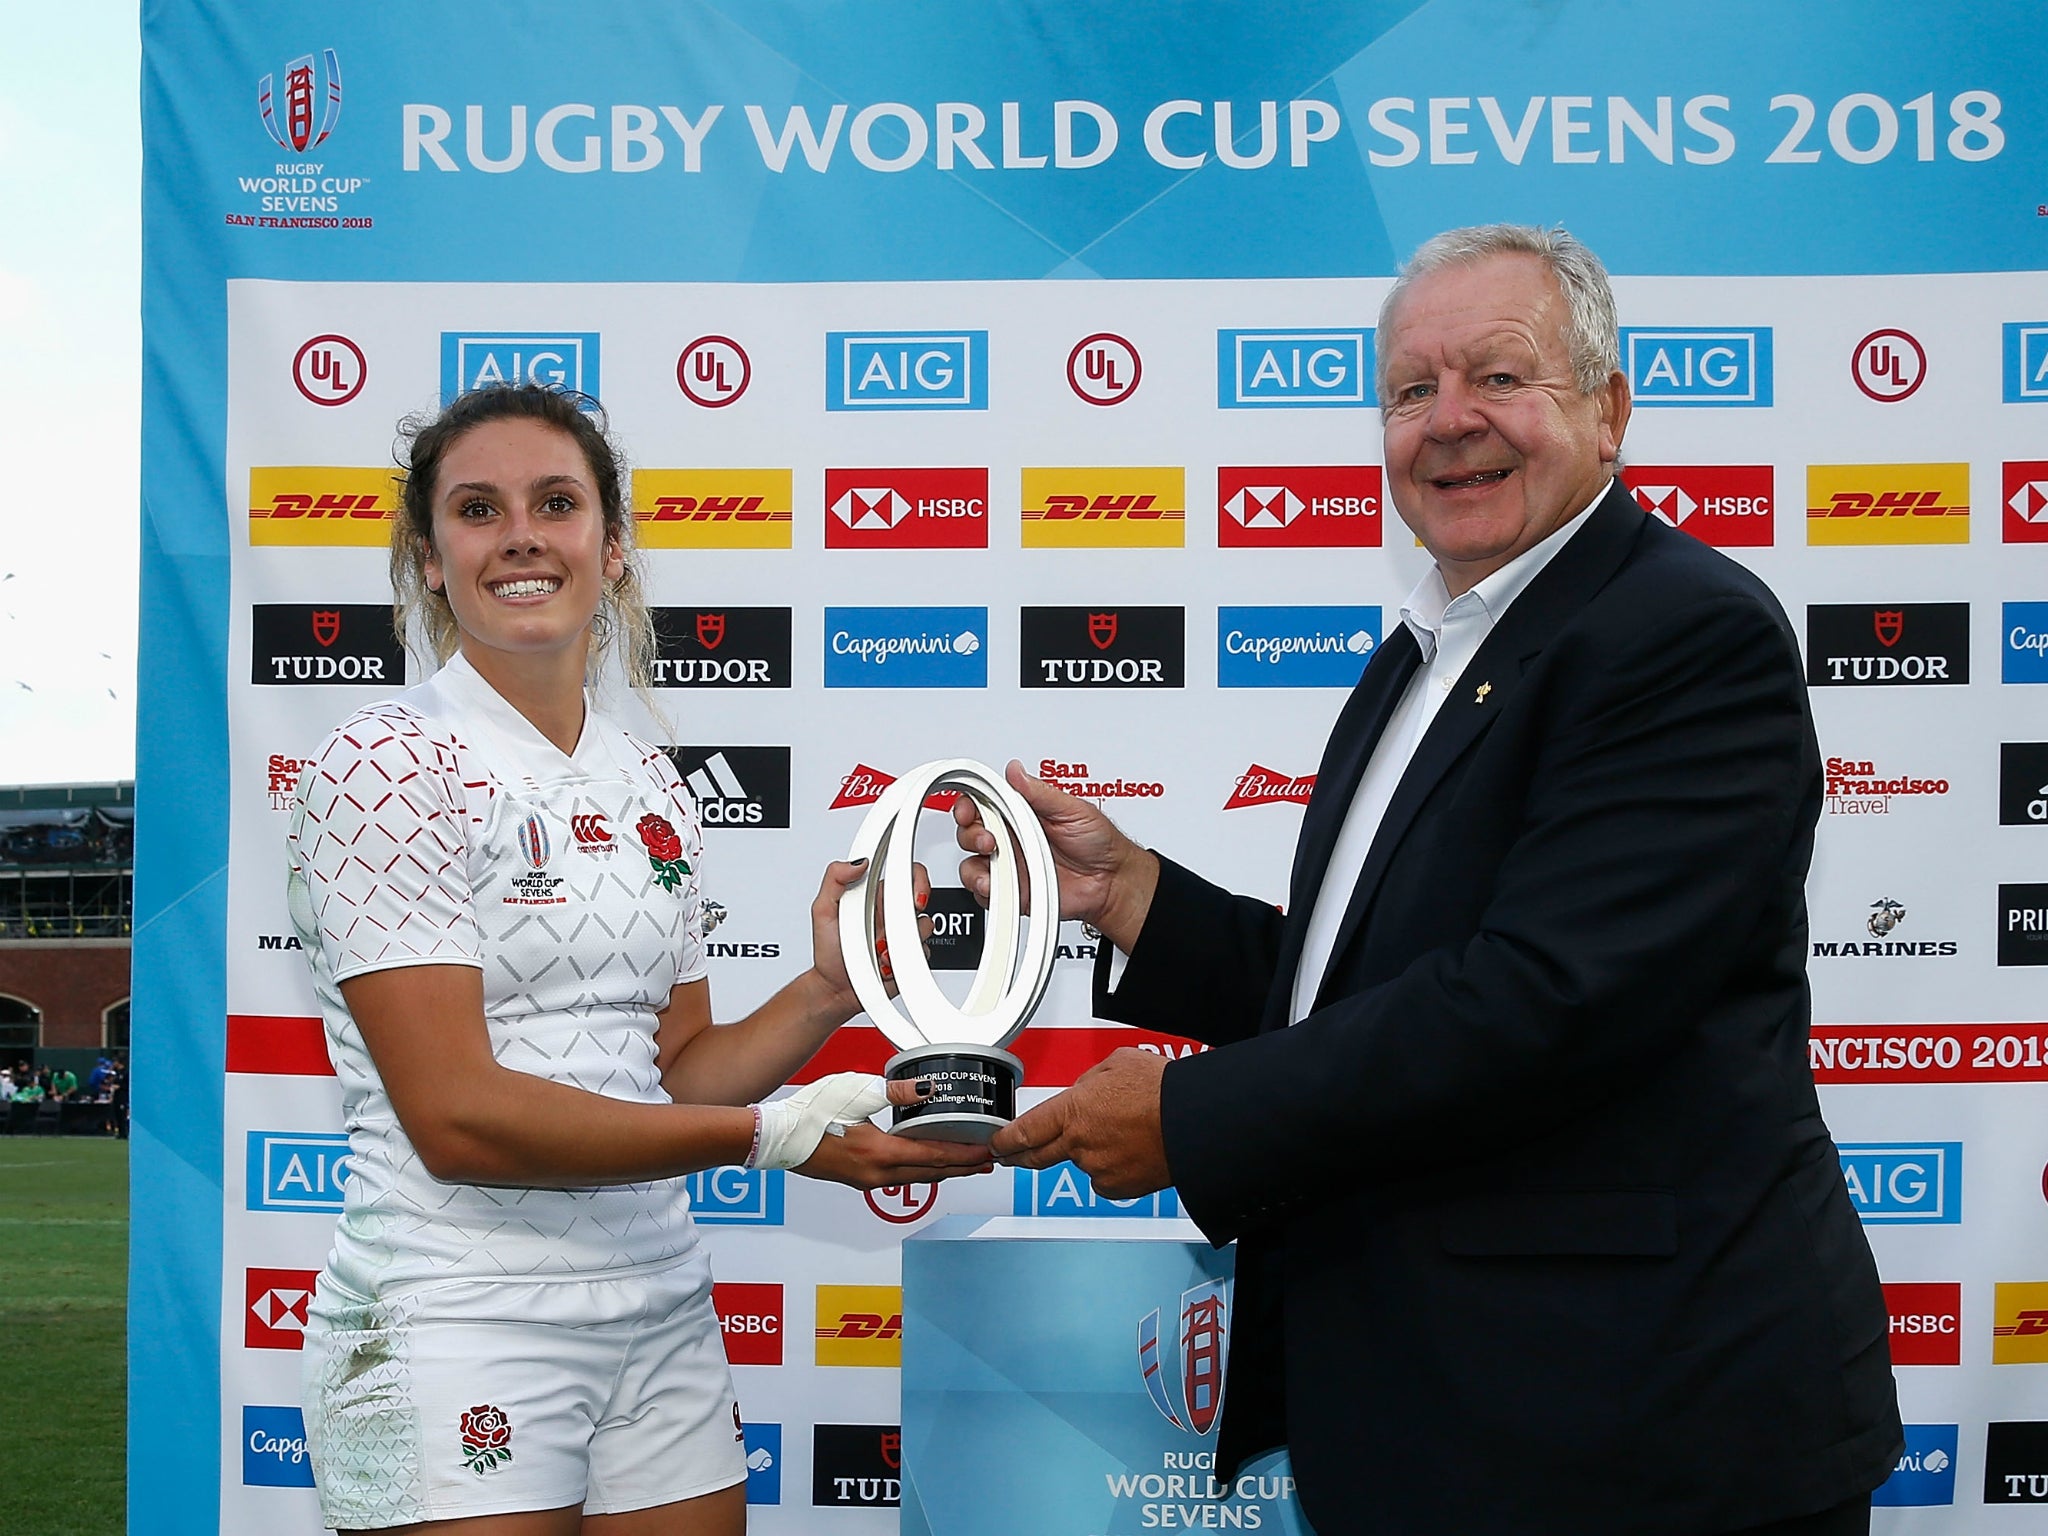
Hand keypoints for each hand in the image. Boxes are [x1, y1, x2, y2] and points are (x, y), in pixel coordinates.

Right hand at [794, 1077, 995, 1187]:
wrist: (778, 1136)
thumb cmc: (810, 1113)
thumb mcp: (856, 1093)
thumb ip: (895, 1091)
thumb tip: (927, 1088)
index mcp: (880, 1154)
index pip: (935, 1157)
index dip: (965, 1156)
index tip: (987, 1153)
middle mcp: (877, 1174)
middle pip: (932, 1173)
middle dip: (963, 1168)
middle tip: (989, 1162)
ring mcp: (867, 1180)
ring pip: (917, 1177)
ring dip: (945, 1170)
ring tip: (967, 1165)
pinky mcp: (859, 1178)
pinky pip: (901, 1176)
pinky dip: (923, 1170)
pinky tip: (927, 1163)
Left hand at [810, 857, 930, 1010]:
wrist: (834, 987)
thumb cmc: (828, 951)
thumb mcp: (822, 910)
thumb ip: (834, 879)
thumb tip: (858, 862)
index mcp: (874, 897)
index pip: (903, 874)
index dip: (915, 878)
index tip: (910, 891)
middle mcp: (891, 914)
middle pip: (921, 898)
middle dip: (916, 908)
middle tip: (903, 919)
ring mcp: (902, 936)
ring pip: (924, 927)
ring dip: (902, 939)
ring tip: (879, 949)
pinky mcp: (909, 957)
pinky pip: (921, 952)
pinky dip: (904, 958)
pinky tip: (886, 963)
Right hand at [953, 760, 1158, 950]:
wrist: (1113, 881)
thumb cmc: (1099, 843)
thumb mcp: (1073, 809)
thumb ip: (1040, 793)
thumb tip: (1015, 772)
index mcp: (1023, 813)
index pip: (984, 803)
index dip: (971, 804)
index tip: (970, 808)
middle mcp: (1013, 838)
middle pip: (971, 832)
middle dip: (971, 833)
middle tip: (990, 838)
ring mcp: (1011, 866)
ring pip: (972, 864)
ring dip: (975, 864)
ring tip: (994, 861)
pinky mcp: (1013, 891)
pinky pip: (986, 892)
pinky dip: (985, 889)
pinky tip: (997, 883)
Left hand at [987, 1048, 1168, 1198]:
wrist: (1193, 1122)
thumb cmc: (1160, 1089)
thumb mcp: (1117, 1063)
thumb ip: (1090, 1081)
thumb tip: (1084, 1092)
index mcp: (1074, 1109)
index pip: (1026, 1130)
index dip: (1005, 1139)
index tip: (995, 1142)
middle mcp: (1079, 1143)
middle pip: (1038, 1156)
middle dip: (1020, 1156)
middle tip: (1012, 1156)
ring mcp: (1097, 1168)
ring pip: (1082, 1161)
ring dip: (1089, 1150)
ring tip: (1122, 1132)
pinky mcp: (1118, 1187)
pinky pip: (1105, 1178)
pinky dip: (1112, 1167)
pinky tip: (1131, 1150)